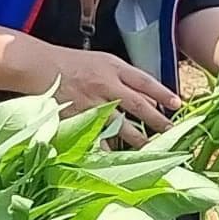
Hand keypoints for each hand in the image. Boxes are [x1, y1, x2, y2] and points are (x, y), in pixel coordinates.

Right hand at [45, 46, 183, 138]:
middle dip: (157, 120)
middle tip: (172, 131)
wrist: (40, 66)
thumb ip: (125, 77)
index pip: (145, 81)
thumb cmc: (73, 63)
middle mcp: (106, 85)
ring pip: (122, 124)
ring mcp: (93, 103)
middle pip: (138, 105)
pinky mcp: (79, 117)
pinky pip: (97, 136)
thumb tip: (151, 99)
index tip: (178, 104)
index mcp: (113, 68)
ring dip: (139, 138)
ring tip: (152, 148)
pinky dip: (108, 147)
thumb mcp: (103, 61)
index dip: (163, 93)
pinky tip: (119, 158)